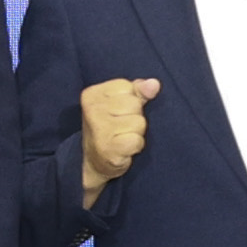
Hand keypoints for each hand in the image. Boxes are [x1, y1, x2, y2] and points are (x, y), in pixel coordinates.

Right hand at [75, 76, 161, 197]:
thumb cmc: (109, 128)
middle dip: (134, 116)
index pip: (128, 87)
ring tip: (122, 137)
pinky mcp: (108, 148)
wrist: (94, 162)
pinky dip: (135, 146)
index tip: (117, 112)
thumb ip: (137, 91)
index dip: (130, 100)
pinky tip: (124, 148)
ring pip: (139, 122)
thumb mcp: (120, 103)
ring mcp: (99, 129)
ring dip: (136, 132)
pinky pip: (137, 140)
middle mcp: (92, 109)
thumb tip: (154, 84)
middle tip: (120, 127)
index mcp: (92, 94)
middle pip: (135, 104)